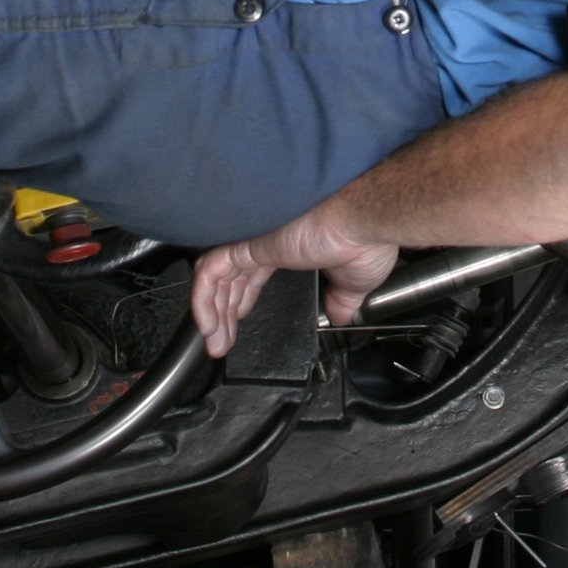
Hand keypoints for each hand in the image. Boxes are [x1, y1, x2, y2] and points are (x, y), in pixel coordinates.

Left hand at [187, 204, 400, 356]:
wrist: (363, 223)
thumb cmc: (364, 239)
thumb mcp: (353, 282)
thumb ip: (342, 299)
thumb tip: (341, 315)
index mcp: (289, 248)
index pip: (251, 277)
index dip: (240, 303)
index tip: (237, 327)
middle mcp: (268, 242)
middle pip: (230, 281)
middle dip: (223, 315)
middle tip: (221, 343)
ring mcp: (256, 242)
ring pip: (216, 279)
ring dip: (211, 313)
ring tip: (215, 343)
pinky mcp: (248, 244)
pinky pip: (210, 273)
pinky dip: (203, 299)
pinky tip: (209, 325)